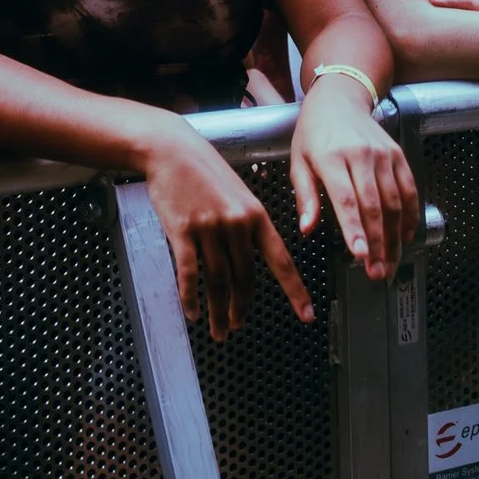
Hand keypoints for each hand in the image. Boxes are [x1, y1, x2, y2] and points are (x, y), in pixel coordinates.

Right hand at [141, 126, 313, 339]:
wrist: (171, 150)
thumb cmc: (202, 169)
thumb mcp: (237, 192)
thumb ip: (246, 224)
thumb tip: (248, 259)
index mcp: (256, 215)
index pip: (281, 261)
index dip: (295, 291)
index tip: (307, 314)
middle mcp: (237, 224)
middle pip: (244, 278)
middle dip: (241, 308)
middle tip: (237, 325)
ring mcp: (209, 228)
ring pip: (218, 282)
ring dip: (218, 311)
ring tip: (217, 329)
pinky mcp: (183, 231)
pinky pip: (189, 274)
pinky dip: (190, 298)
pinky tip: (192, 312)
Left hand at [293, 71, 419, 281]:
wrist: (339, 98)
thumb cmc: (314, 132)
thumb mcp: (298, 161)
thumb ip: (305, 196)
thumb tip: (306, 228)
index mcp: (331, 157)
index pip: (346, 200)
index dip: (355, 230)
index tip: (361, 255)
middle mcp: (361, 155)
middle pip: (374, 206)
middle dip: (378, 244)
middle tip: (377, 272)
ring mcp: (383, 155)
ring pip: (394, 202)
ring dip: (395, 237)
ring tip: (390, 263)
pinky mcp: (398, 155)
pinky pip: (408, 189)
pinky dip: (410, 215)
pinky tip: (405, 236)